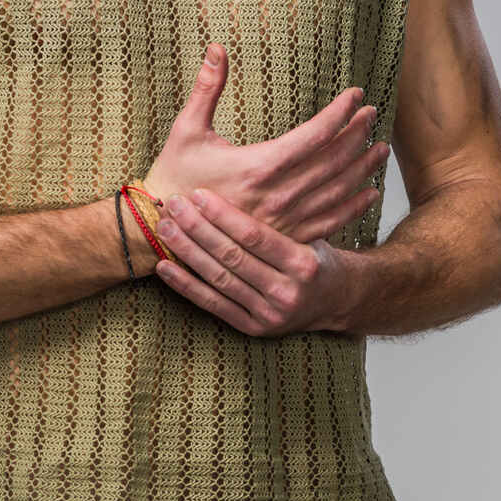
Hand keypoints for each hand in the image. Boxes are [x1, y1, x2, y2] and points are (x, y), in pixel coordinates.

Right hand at [142, 45, 388, 245]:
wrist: (161, 231)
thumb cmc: (173, 178)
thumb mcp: (187, 130)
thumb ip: (207, 88)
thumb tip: (216, 48)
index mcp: (258, 165)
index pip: (315, 134)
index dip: (340, 112)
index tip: (356, 95)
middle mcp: (278, 194)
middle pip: (333, 160)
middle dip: (357, 134)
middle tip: (372, 115)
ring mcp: (284, 220)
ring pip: (337, 191)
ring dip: (362, 168)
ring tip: (380, 148)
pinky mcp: (284, 239)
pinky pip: (329, 223)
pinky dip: (353, 207)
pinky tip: (369, 193)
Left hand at [151, 188, 356, 336]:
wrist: (336, 301)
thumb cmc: (316, 255)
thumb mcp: (311, 233)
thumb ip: (282, 215)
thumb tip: (248, 172)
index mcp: (303, 263)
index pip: (255, 236)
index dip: (223, 214)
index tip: (198, 193)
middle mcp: (287, 292)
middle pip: (232, 257)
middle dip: (198, 228)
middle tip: (173, 204)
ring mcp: (269, 315)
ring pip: (219, 279)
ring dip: (187, 252)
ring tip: (164, 228)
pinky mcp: (253, 329)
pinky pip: (213, 305)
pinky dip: (186, 285)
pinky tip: (165, 266)